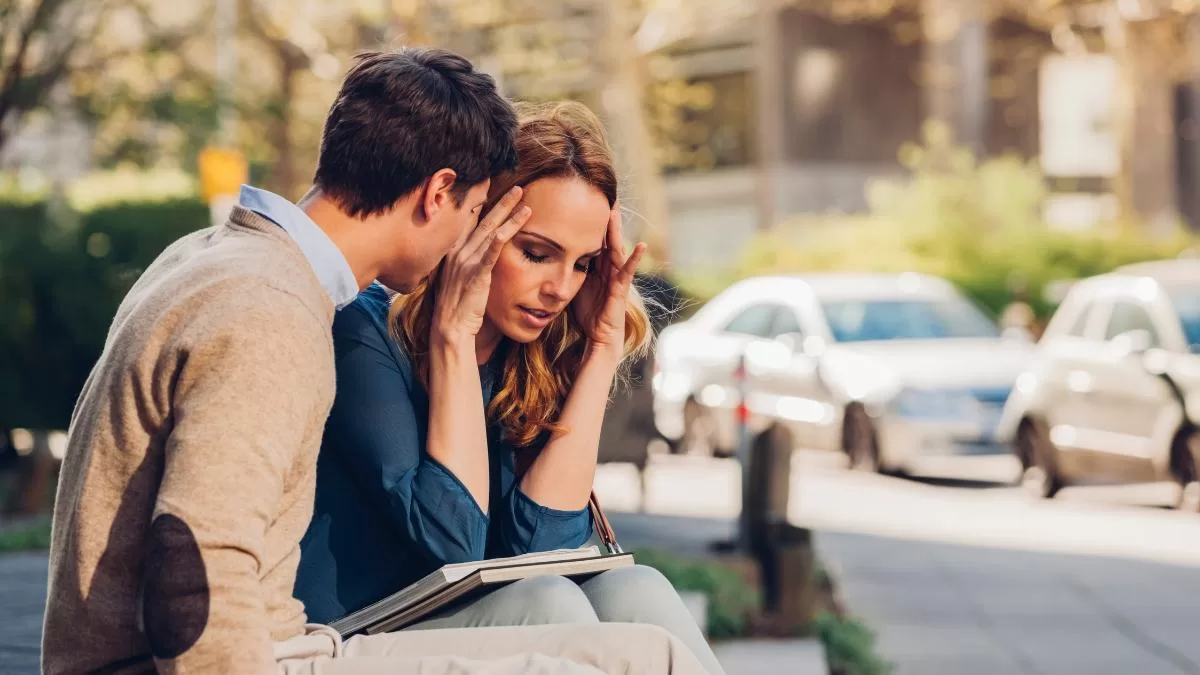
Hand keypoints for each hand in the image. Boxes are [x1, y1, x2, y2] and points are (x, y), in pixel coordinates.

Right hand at [432, 187, 531, 344]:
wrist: (449, 327)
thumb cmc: (456, 305)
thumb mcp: (457, 277)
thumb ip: (467, 261)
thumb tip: (478, 253)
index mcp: (452, 251)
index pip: (468, 220)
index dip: (480, 202)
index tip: (492, 187)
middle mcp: (458, 252)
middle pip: (483, 220)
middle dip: (501, 203)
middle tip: (517, 188)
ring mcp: (467, 262)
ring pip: (491, 232)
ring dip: (510, 215)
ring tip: (525, 202)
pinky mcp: (477, 274)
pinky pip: (491, 252)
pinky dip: (503, 237)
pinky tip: (513, 226)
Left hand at [571, 204, 645, 357]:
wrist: (598, 335)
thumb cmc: (586, 311)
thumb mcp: (572, 284)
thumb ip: (565, 267)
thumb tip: (544, 253)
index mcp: (595, 264)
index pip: (591, 237)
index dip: (588, 220)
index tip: (583, 199)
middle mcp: (607, 267)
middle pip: (604, 237)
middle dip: (604, 217)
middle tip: (602, 194)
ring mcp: (616, 276)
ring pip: (615, 247)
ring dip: (616, 229)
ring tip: (615, 210)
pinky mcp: (621, 288)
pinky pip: (628, 271)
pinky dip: (635, 258)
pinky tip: (641, 245)